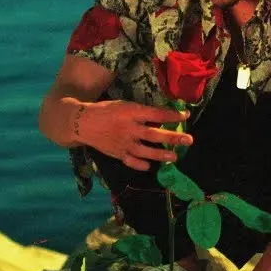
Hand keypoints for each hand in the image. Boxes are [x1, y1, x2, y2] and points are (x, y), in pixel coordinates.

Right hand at [74, 100, 192, 170]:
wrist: (82, 123)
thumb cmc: (106, 110)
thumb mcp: (124, 105)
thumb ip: (141, 112)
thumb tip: (162, 117)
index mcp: (131, 112)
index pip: (156, 114)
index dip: (172, 115)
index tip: (185, 115)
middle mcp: (129, 129)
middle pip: (155, 134)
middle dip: (173, 137)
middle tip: (189, 140)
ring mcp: (123, 143)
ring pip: (146, 151)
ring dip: (162, 154)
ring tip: (174, 156)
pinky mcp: (117, 154)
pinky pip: (131, 161)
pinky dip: (141, 164)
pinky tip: (150, 166)